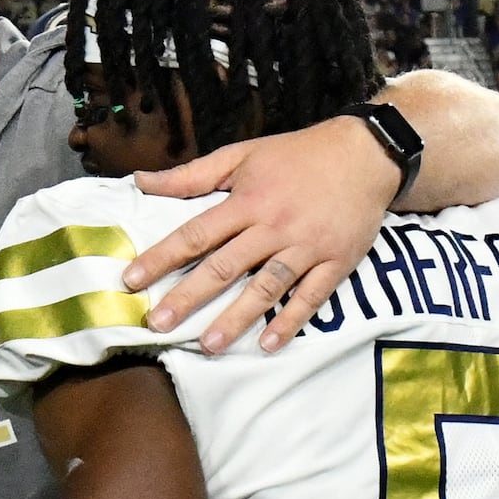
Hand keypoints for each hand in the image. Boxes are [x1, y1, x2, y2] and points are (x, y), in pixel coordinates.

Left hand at [124, 111, 410, 355]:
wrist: (366, 154)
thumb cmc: (298, 155)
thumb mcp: (243, 154)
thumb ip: (191, 174)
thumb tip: (141, 180)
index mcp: (248, 200)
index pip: (195, 233)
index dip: (162, 257)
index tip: (132, 281)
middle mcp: (273, 226)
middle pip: (225, 266)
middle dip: (189, 296)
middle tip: (159, 324)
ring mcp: (306, 246)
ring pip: (266, 286)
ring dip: (236, 317)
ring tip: (208, 345)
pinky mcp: (335, 262)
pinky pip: (311, 296)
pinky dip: (291, 321)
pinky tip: (269, 344)